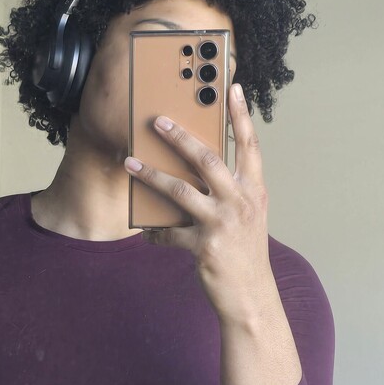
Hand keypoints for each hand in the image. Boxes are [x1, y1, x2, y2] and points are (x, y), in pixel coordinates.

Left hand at [123, 82, 273, 321]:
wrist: (251, 296)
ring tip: (129, 162)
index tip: (232, 88)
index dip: (241, 115)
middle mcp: (241, 201)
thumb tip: (195, 168)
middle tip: (156, 120)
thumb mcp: (246, 216)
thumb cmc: (245, 253)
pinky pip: (169, 232)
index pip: (249, 144)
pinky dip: (155, 231)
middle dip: (178, 137)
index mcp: (254, 190)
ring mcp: (222, 223)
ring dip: (150, 174)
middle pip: (207, 159)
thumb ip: (228, 191)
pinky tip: (145, 231)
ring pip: (180, 190)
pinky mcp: (204, 245)